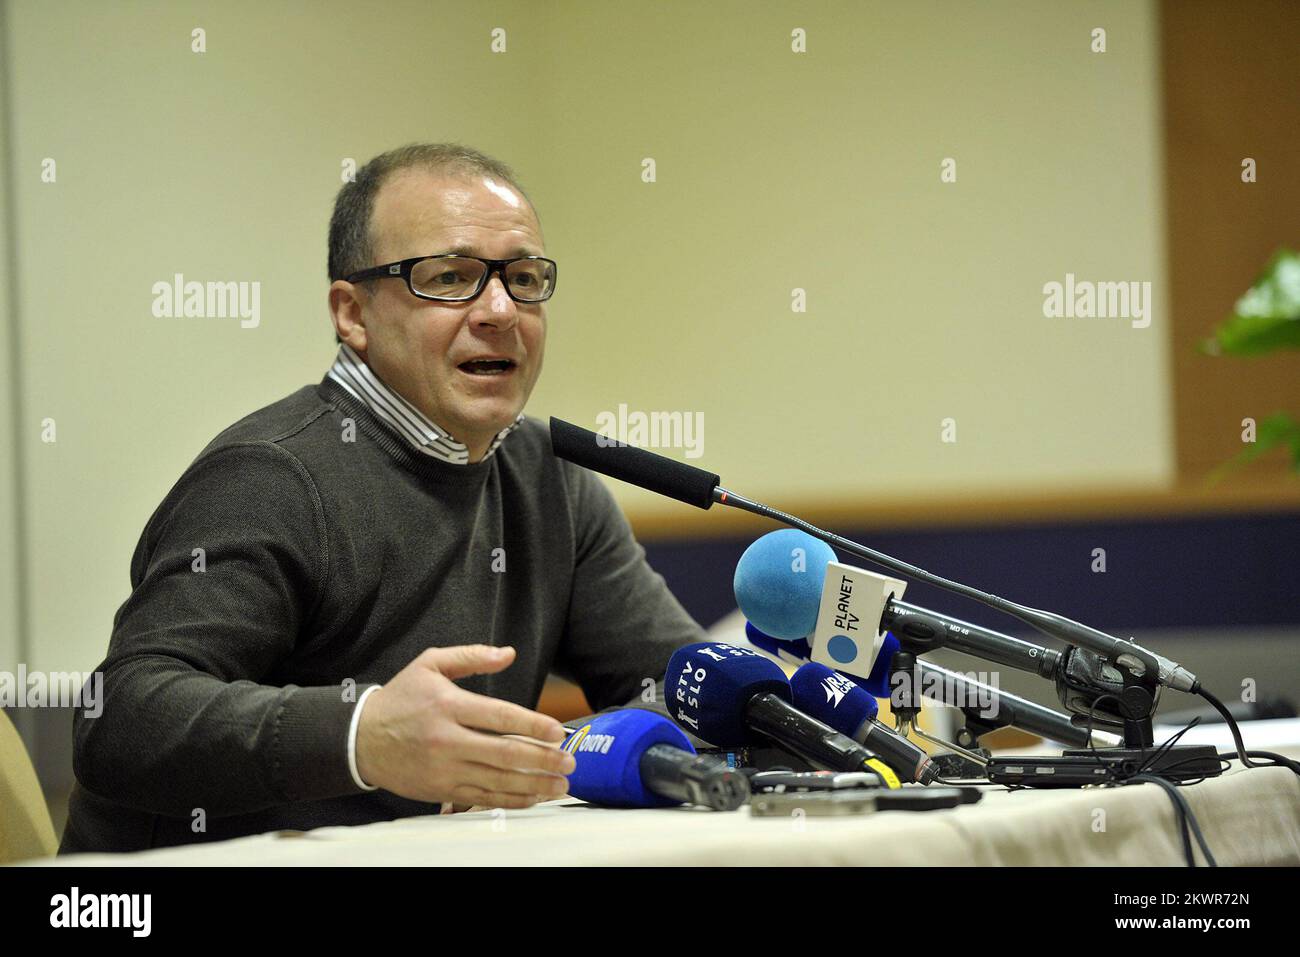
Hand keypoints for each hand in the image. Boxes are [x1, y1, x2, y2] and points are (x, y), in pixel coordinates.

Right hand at [355, 645, 573, 808]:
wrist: (361, 738)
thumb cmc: (400, 698)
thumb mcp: (430, 663)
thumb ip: (472, 656)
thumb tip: (508, 653)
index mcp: (447, 705)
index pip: (499, 716)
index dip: (533, 725)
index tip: (558, 732)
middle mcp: (447, 739)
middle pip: (504, 754)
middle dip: (542, 760)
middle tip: (569, 762)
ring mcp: (444, 769)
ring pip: (497, 782)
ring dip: (534, 785)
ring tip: (560, 785)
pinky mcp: (441, 790)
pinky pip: (482, 800)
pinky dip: (510, 801)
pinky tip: (532, 798)